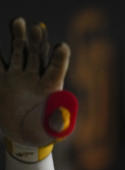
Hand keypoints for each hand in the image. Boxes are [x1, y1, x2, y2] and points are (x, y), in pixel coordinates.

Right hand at [0, 18, 70, 148]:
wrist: (23, 137)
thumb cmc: (43, 133)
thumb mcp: (52, 131)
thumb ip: (58, 122)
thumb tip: (64, 114)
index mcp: (51, 88)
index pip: (57, 69)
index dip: (60, 58)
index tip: (62, 46)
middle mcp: (35, 78)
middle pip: (38, 55)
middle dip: (38, 41)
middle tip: (37, 27)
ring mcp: (18, 77)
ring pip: (19, 52)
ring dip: (19, 37)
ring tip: (18, 21)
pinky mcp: (2, 81)